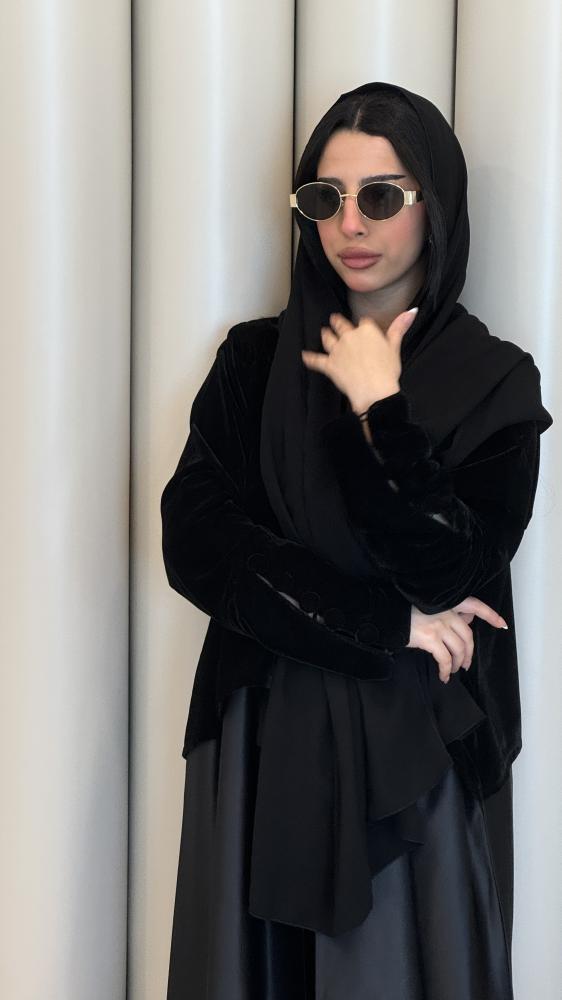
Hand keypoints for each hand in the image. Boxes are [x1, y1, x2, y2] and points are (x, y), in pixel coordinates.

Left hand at [300, 309, 417, 411]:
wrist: (374, 390)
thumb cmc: (387, 371)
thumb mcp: (395, 347)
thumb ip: (400, 327)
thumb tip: (411, 311)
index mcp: (367, 330)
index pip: (363, 322)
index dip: (363, 326)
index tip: (363, 328)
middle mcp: (350, 337)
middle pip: (341, 326)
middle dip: (337, 323)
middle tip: (334, 320)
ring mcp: (337, 350)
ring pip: (328, 338)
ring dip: (325, 335)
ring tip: (323, 332)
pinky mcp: (329, 365)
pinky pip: (316, 360)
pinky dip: (310, 358)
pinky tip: (304, 355)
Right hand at [407, 596, 507, 683]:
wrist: (389, 617)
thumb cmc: (408, 613)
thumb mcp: (430, 608)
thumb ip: (449, 613)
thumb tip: (467, 620)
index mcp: (448, 603)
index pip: (475, 606)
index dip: (491, 615)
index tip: (502, 624)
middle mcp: (446, 612)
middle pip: (468, 636)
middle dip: (469, 654)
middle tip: (465, 664)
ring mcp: (439, 625)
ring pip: (459, 649)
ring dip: (457, 664)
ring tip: (452, 671)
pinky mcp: (430, 638)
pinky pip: (445, 658)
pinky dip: (445, 670)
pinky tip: (443, 676)